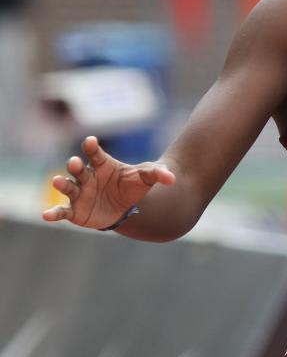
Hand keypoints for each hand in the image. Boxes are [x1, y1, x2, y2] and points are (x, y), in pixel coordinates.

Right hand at [41, 136, 174, 228]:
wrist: (127, 207)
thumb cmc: (133, 187)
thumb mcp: (147, 178)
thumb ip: (158, 174)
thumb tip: (172, 178)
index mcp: (102, 164)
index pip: (96, 153)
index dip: (92, 147)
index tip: (91, 141)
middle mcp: (87, 176)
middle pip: (78, 168)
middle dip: (75, 165)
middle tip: (75, 162)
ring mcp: (79, 192)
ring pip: (67, 186)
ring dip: (61, 183)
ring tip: (57, 181)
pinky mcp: (74, 210)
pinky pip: (62, 211)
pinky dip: (53, 212)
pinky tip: (46, 215)